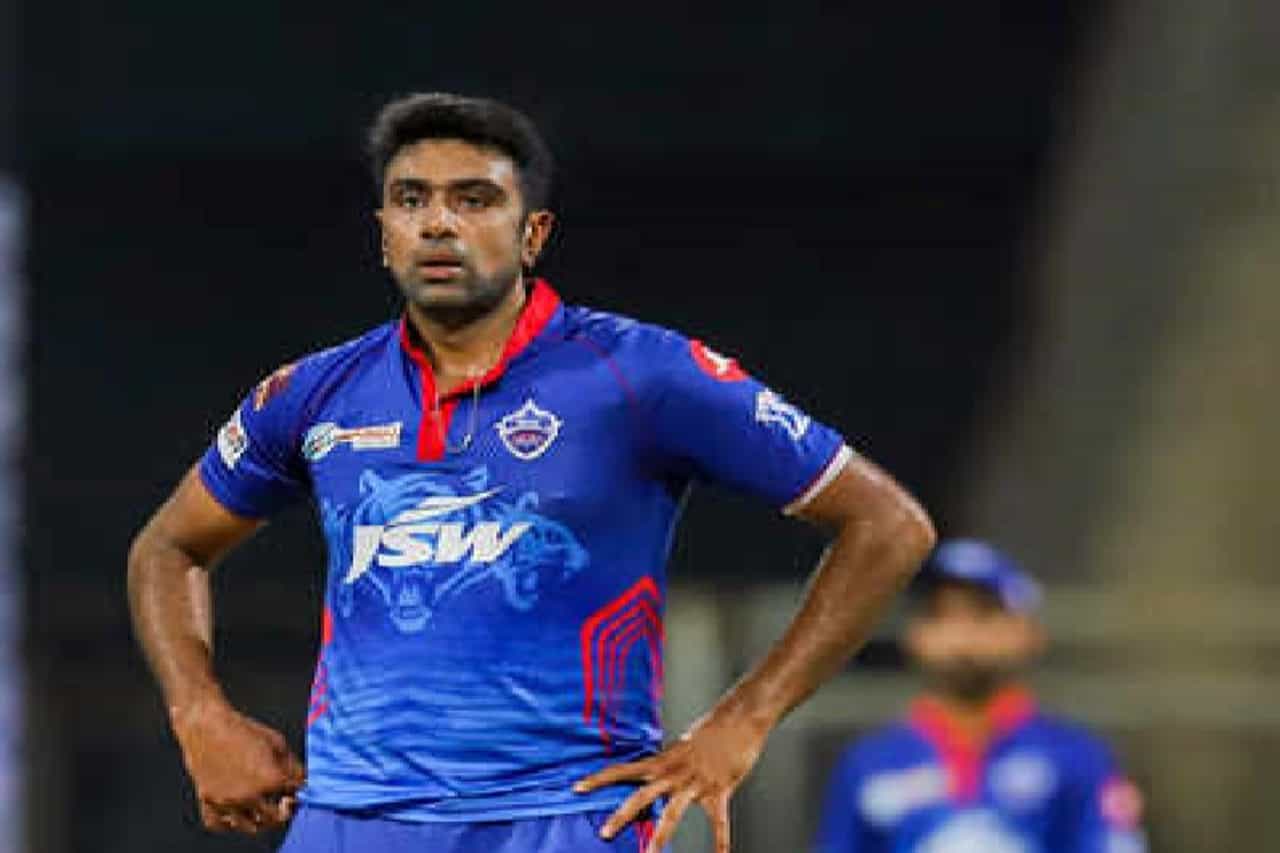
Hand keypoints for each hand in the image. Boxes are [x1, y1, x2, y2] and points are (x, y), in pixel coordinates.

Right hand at [171, 698, 304, 834]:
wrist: (207, 724)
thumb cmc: (243, 729)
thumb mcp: (277, 743)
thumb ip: (293, 766)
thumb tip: (304, 781)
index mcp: (270, 779)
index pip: (295, 796)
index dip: (299, 793)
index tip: (296, 791)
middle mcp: (248, 795)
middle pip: (275, 818)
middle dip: (284, 811)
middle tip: (283, 803)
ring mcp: (226, 801)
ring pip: (249, 827)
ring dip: (260, 821)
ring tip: (263, 811)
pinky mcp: (207, 800)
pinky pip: (219, 824)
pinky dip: (229, 823)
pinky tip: (236, 814)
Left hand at [574, 709, 769, 852]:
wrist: (739, 718)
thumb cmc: (712, 731)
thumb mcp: (682, 747)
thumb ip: (669, 765)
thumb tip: (656, 777)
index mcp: (663, 760)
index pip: (623, 769)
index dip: (599, 779)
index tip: (577, 787)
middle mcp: (674, 772)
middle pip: (641, 796)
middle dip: (622, 815)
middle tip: (604, 832)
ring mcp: (696, 782)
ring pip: (673, 812)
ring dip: (661, 835)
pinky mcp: (719, 789)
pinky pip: (719, 821)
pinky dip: (720, 842)